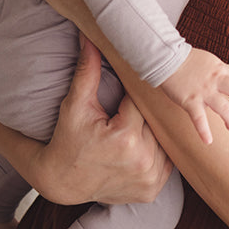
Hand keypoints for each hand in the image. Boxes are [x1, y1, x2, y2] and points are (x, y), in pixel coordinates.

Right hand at [39, 39, 172, 205]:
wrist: (61, 182)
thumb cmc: (66, 140)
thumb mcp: (75, 106)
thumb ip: (87, 72)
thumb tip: (89, 38)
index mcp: (126, 138)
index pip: (144, 103)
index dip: (136, 97)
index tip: (129, 94)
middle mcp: (143, 161)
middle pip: (157, 123)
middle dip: (146, 116)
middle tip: (131, 113)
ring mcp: (150, 179)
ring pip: (165, 142)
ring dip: (154, 134)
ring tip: (137, 130)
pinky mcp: (152, 191)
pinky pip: (166, 163)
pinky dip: (158, 154)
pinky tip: (142, 148)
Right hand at [160, 47, 228, 144]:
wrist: (167, 59)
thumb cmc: (188, 61)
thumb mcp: (210, 61)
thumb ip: (220, 72)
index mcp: (221, 69)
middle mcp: (216, 80)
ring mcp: (204, 91)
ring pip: (224, 108)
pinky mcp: (190, 101)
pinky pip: (199, 119)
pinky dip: (204, 131)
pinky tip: (208, 141)